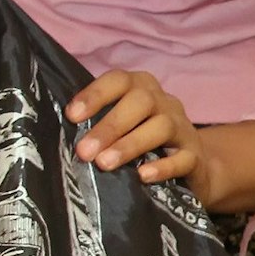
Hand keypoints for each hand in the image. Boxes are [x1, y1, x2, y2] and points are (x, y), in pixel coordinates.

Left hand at [65, 70, 200, 184]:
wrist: (193, 166)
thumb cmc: (143, 143)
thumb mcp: (123, 127)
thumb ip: (99, 124)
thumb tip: (58, 135)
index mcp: (142, 89)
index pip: (119, 80)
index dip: (95, 95)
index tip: (72, 116)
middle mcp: (165, 103)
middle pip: (142, 102)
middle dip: (110, 125)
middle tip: (84, 151)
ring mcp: (184, 128)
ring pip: (162, 127)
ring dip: (130, 144)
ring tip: (104, 164)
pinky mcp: (195, 157)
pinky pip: (184, 158)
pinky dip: (163, 166)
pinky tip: (143, 175)